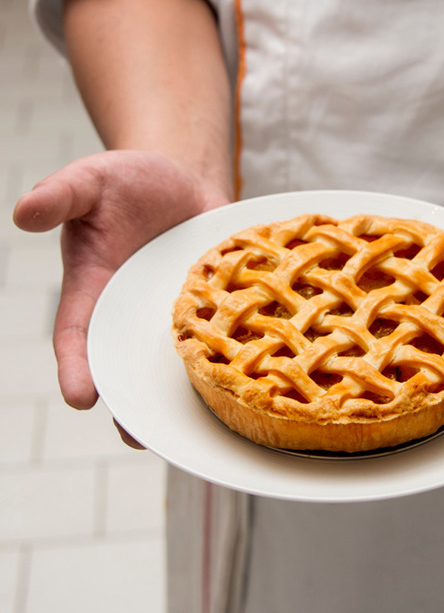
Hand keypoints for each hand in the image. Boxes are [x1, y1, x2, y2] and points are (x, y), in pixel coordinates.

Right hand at [13, 150, 228, 444]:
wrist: (180, 177)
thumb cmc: (124, 183)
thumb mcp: (90, 181)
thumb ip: (60, 196)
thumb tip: (23, 212)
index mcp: (94, 290)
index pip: (79, 334)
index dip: (76, 366)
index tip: (79, 396)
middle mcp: (133, 313)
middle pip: (127, 367)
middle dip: (131, 403)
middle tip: (137, 435)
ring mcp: (177, 315)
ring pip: (178, 364)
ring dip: (183, 394)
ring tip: (192, 427)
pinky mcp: (215, 309)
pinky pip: (225, 336)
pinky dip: (234, 357)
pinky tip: (250, 380)